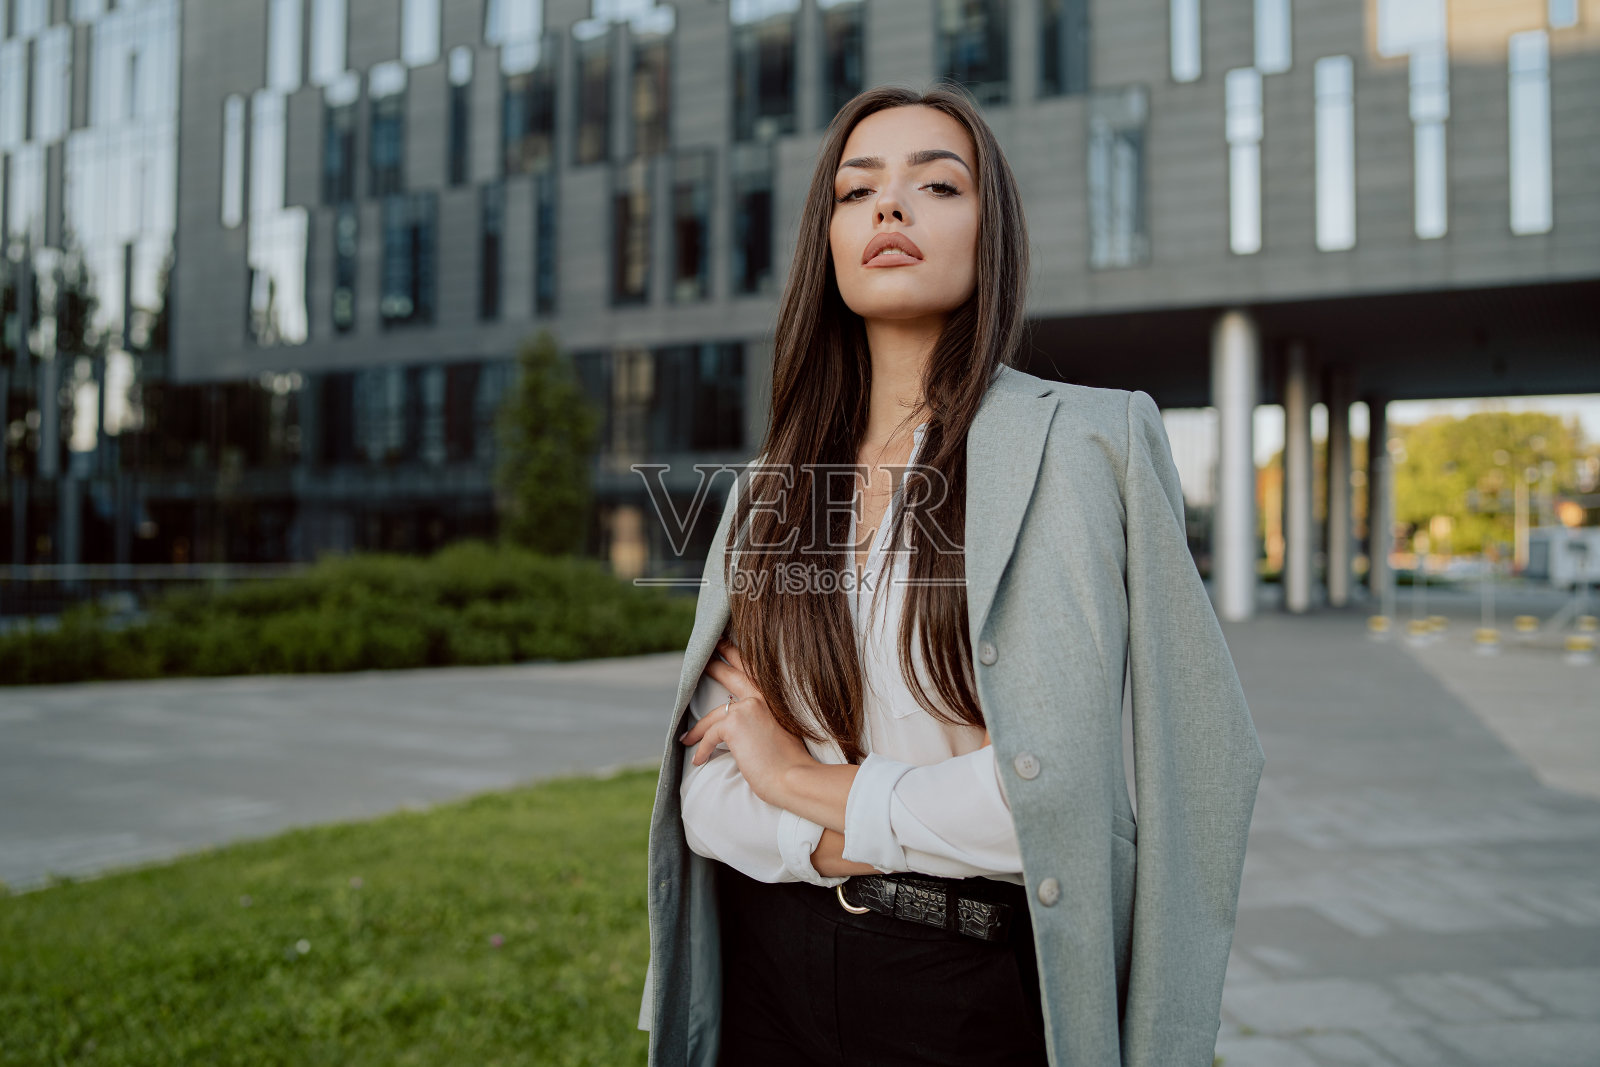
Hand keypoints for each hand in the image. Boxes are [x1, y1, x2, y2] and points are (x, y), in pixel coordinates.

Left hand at [680, 637, 817, 806]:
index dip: (738, 655)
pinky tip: (699, 760)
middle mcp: (762, 696)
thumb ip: (763, 721)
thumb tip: (741, 723)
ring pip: (714, 715)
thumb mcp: (780, 733)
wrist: (794, 777)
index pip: (753, 670)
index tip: (725, 644)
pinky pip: (710, 735)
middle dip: (715, 665)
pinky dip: (702, 749)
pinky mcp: (734, 723)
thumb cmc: (790, 763)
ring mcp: (748, 707)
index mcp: (775, 698)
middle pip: (732, 673)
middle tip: (705, 659)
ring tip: (686, 736)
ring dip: (697, 729)